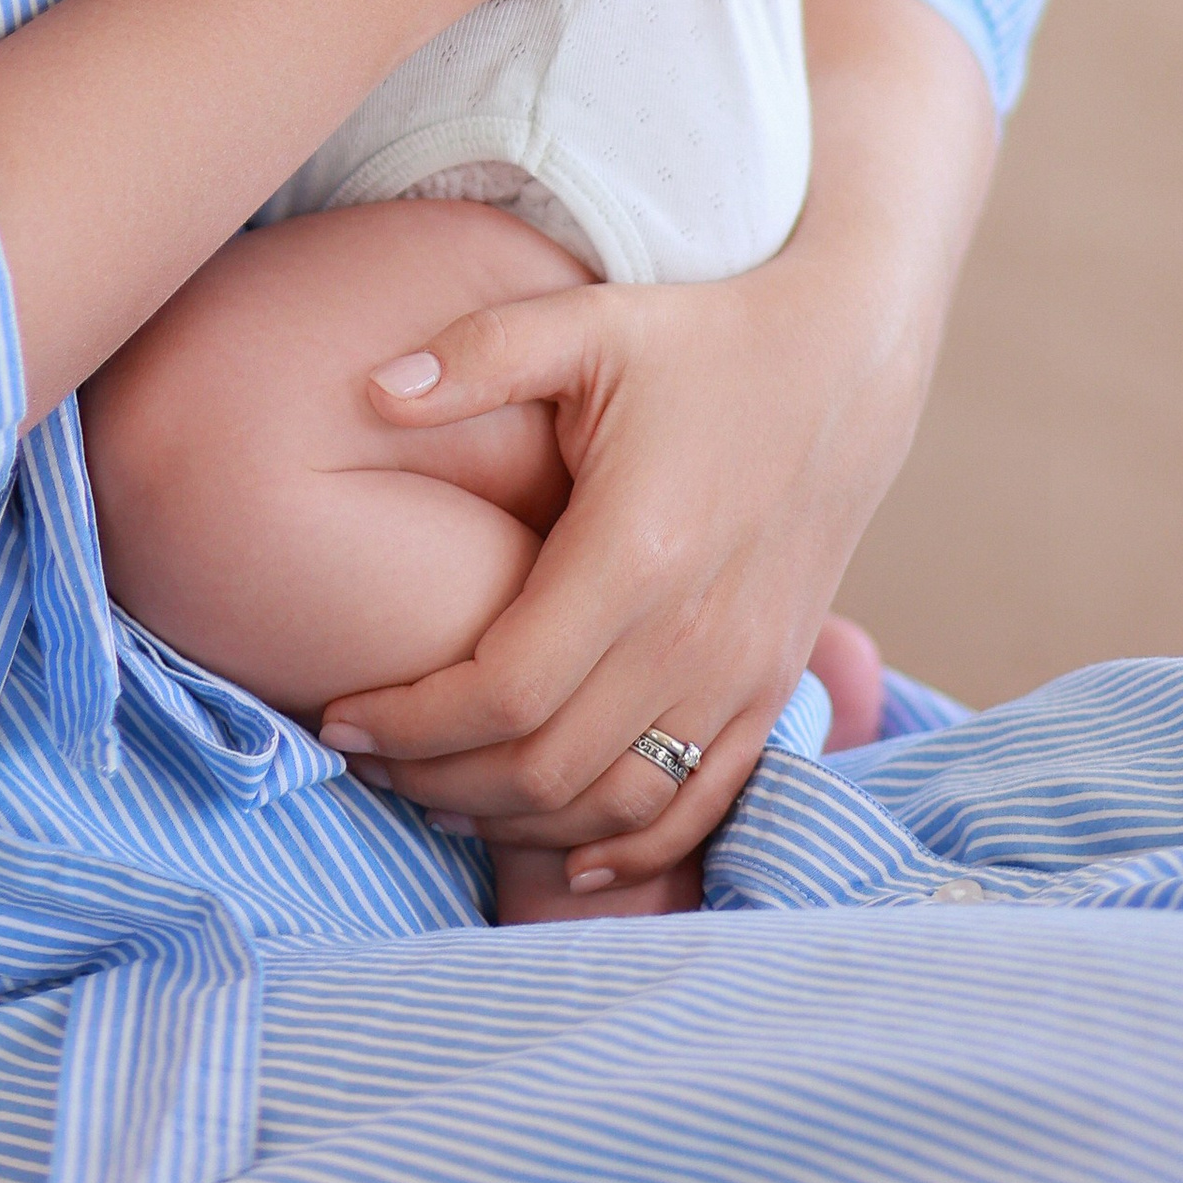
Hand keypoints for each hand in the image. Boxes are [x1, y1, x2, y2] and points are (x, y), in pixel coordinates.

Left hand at [319, 249, 905, 891]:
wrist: (842, 365)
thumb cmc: (700, 340)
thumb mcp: (587, 325)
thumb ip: (477, 356)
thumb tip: (371, 390)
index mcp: (635, 551)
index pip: (503, 690)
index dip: (412, 722)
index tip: (340, 716)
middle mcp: (695, 634)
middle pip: (548, 768)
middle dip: (440, 779)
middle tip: (364, 757)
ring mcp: (743, 673)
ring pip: (616, 806)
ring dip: (518, 820)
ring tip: (434, 788)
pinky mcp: (772, 688)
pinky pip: (700, 808)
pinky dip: (631, 851)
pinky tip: (567, 858)